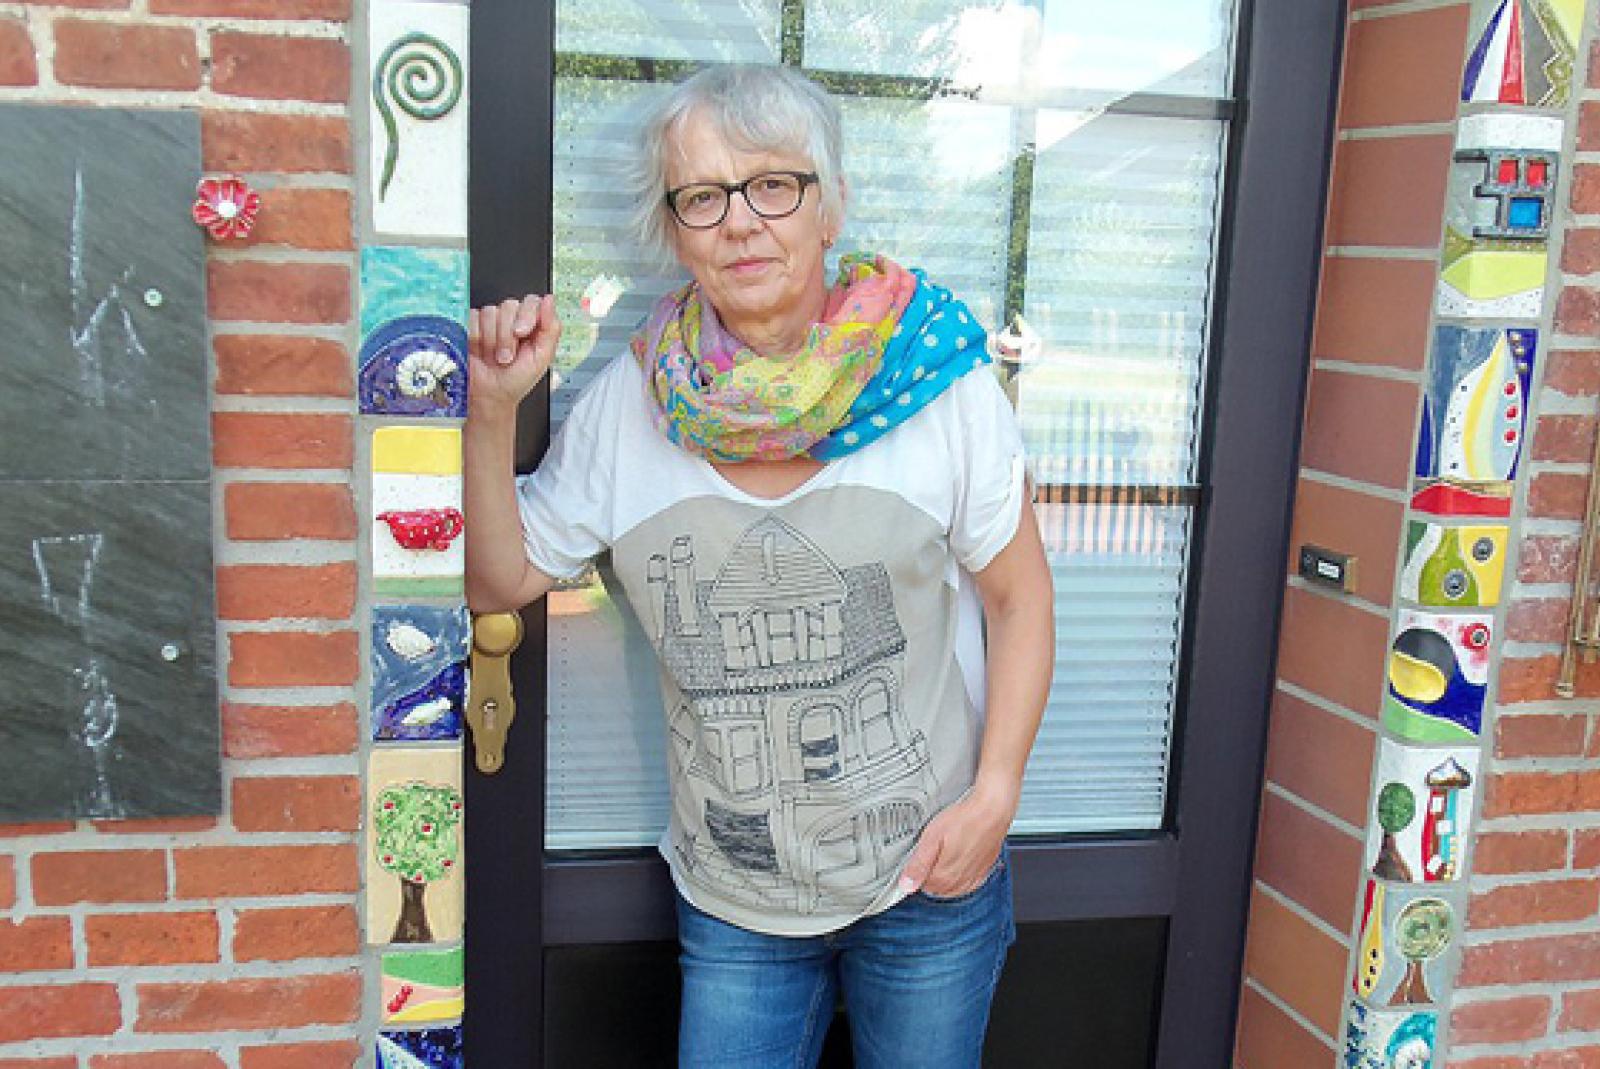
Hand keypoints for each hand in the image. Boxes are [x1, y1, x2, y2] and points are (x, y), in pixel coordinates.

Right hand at [467, 294, 560, 411]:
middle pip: (509, 306)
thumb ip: (550, 329)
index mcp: (531, 324)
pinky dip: (475, 338)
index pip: (530, 302)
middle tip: (507, 357)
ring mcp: (489, 321)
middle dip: (507, 336)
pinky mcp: (469, 325)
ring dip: (492, 340)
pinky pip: (471, 319)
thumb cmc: (516, 380)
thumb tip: (549, 300)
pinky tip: (479, 351)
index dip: (526, 315)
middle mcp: (510, 319)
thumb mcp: (541, 359)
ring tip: (494, 357)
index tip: (521, 333)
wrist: (489, 397)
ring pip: (490, 313)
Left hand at [898, 781, 1018, 897]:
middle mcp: (961, 881)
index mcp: (945, 876)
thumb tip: (906, 886)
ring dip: (944, 879)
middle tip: (930, 854)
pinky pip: (970, 884)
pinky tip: (958, 867)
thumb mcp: (932, 837)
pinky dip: (961, 880)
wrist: (993, 810)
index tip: (918, 858)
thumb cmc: (964, 819)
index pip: (922, 886)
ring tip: (942, 858)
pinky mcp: (985, 869)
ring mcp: (975, 877)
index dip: (917, 872)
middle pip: (937, 889)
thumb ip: (918, 864)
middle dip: (930, 876)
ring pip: (953, 889)